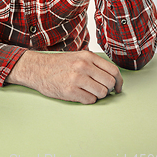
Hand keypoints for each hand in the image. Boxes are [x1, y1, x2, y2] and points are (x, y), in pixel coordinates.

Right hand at [6, 50, 122, 103]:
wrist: (38, 69)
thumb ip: (94, 64)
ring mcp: (77, 78)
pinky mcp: (70, 91)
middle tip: (101, 90)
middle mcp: (83, 66)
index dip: (119, 81)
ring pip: (102, 93)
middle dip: (108, 89)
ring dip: (98, 95)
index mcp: (87, 56)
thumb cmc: (59, 64)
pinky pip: (90, 100)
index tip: (118, 87)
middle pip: (109, 83)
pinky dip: (88, 100)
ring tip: (89, 91)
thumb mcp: (78, 56)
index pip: (113, 70)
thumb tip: (112, 77)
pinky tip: (80, 94)